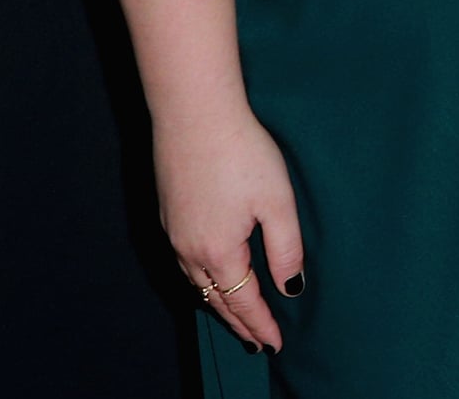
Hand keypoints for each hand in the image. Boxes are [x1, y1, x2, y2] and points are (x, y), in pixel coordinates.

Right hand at [153, 104, 304, 353]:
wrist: (194, 114)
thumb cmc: (242, 152)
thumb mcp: (278, 201)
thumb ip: (285, 248)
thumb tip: (291, 287)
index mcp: (220, 252)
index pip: (243, 302)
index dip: (261, 326)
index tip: (275, 344)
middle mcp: (190, 251)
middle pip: (216, 300)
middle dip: (239, 323)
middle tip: (257, 341)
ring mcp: (173, 233)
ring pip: (197, 284)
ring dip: (218, 303)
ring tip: (237, 315)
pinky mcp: (168, 214)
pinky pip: (185, 263)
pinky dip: (201, 280)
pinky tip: (211, 274)